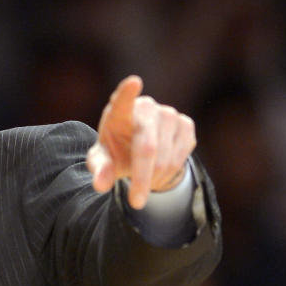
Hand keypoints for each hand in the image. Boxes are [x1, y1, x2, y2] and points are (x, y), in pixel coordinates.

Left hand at [86, 75, 195, 208]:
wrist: (140, 147)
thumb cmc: (116, 150)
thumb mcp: (102, 161)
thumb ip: (100, 170)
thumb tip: (100, 184)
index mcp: (118, 112)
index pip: (122, 100)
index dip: (127, 93)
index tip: (133, 83)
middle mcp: (145, 107)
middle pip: (147, 147)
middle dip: (142, 178)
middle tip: (136, 202)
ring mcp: (168, 114)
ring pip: (166, 158)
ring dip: (155, 178)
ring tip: (144, 179)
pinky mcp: (186, 123)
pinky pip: (182, 157)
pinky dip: (170, 172)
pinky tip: (160, 169)